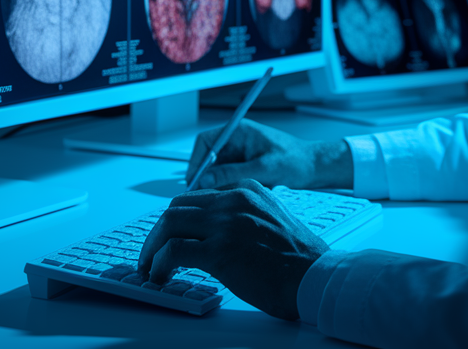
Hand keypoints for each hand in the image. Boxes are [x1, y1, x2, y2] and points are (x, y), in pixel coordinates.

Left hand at [137, 179, 329, 319]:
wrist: (317, 276)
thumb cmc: (300, 260)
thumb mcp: (272, 222)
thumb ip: (245, 218)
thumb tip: (216, 235)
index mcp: (247, 190)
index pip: (197, 197)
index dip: (177, 220)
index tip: (168, 237)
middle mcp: (234, 201)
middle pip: (177, 207)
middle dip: (158, 232)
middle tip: (151, 253)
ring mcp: (226, 224)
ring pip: (169, 224)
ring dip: (153, 248)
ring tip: (150, 267)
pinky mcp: (220, 250)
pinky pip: (174, 250)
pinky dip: (159, 263)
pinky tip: (159, 275)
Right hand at [186, 119, 351, 190]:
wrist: (315, 168)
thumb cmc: (296, 161)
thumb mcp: (263, 168)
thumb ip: (233, 173)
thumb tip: (206, 179)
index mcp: (240, 131)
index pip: (206, 142)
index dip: (197, 161)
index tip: (195, 180)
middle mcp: (238, 140)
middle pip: (209, 158)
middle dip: (208, 177)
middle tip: (207, 196)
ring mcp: (241, 153)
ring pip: (218, 170)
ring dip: (221, 184)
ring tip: (231, 195)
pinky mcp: (246, 166)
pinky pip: (229, 177)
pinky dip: (231, 187)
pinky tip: (241, 195)